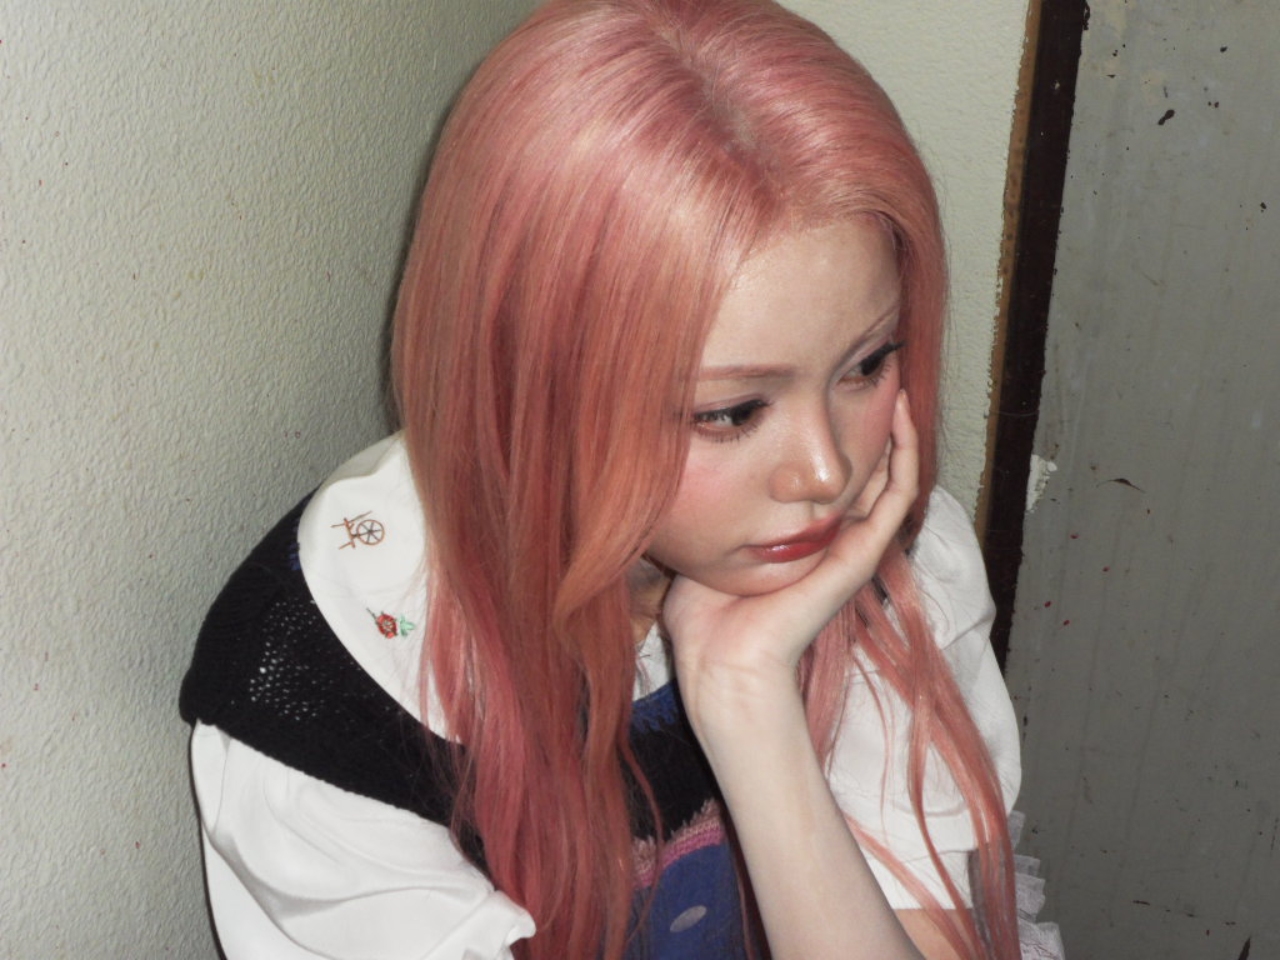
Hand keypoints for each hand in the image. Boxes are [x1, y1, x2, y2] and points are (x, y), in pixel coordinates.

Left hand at [663, 391, 917, 726]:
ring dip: (897, 428)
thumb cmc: (705, 613)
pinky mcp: (860, 554)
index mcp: (799, 535)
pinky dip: (905, 454)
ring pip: (890, 475)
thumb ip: (704, 502)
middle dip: (868, 420)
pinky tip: (900, 414)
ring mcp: (849, 545)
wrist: (723, 662)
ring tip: (894, 380)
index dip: (837, 431)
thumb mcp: (704, 538)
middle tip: (869, 370)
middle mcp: (830, 536)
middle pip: (864, 468)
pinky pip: (897, 496)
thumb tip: (674, 454)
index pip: (830, 475)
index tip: (826, 386)